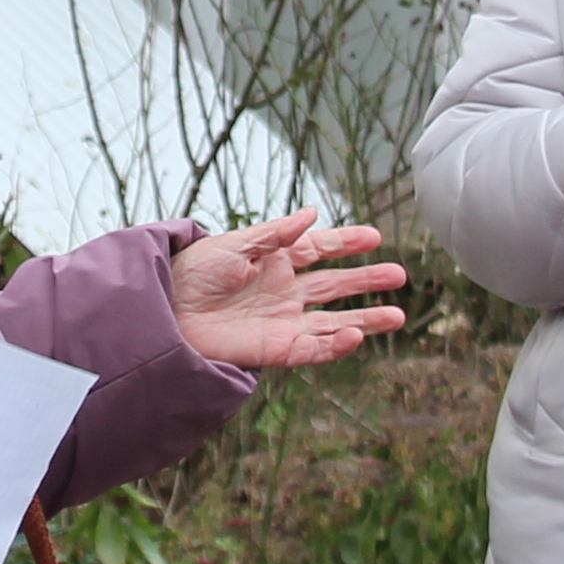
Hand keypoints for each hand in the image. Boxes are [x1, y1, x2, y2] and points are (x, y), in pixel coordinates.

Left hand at [166, 210, 408, 370]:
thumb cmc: (192, 271)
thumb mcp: (233, 244)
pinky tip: (357, 335)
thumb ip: (275, 234)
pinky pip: (313, 348)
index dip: (347, 243)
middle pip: (336, 285)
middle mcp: (285, 291)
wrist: (164, 310)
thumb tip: (313, 214)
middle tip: (399, 275)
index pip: (321, 249)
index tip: (375, 237)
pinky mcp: (275, 349)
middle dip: (367, 281)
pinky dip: (336, 345)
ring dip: (365, 319)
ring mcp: (283, 321)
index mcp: (276, 260)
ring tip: (398, 316)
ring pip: (335, 321)